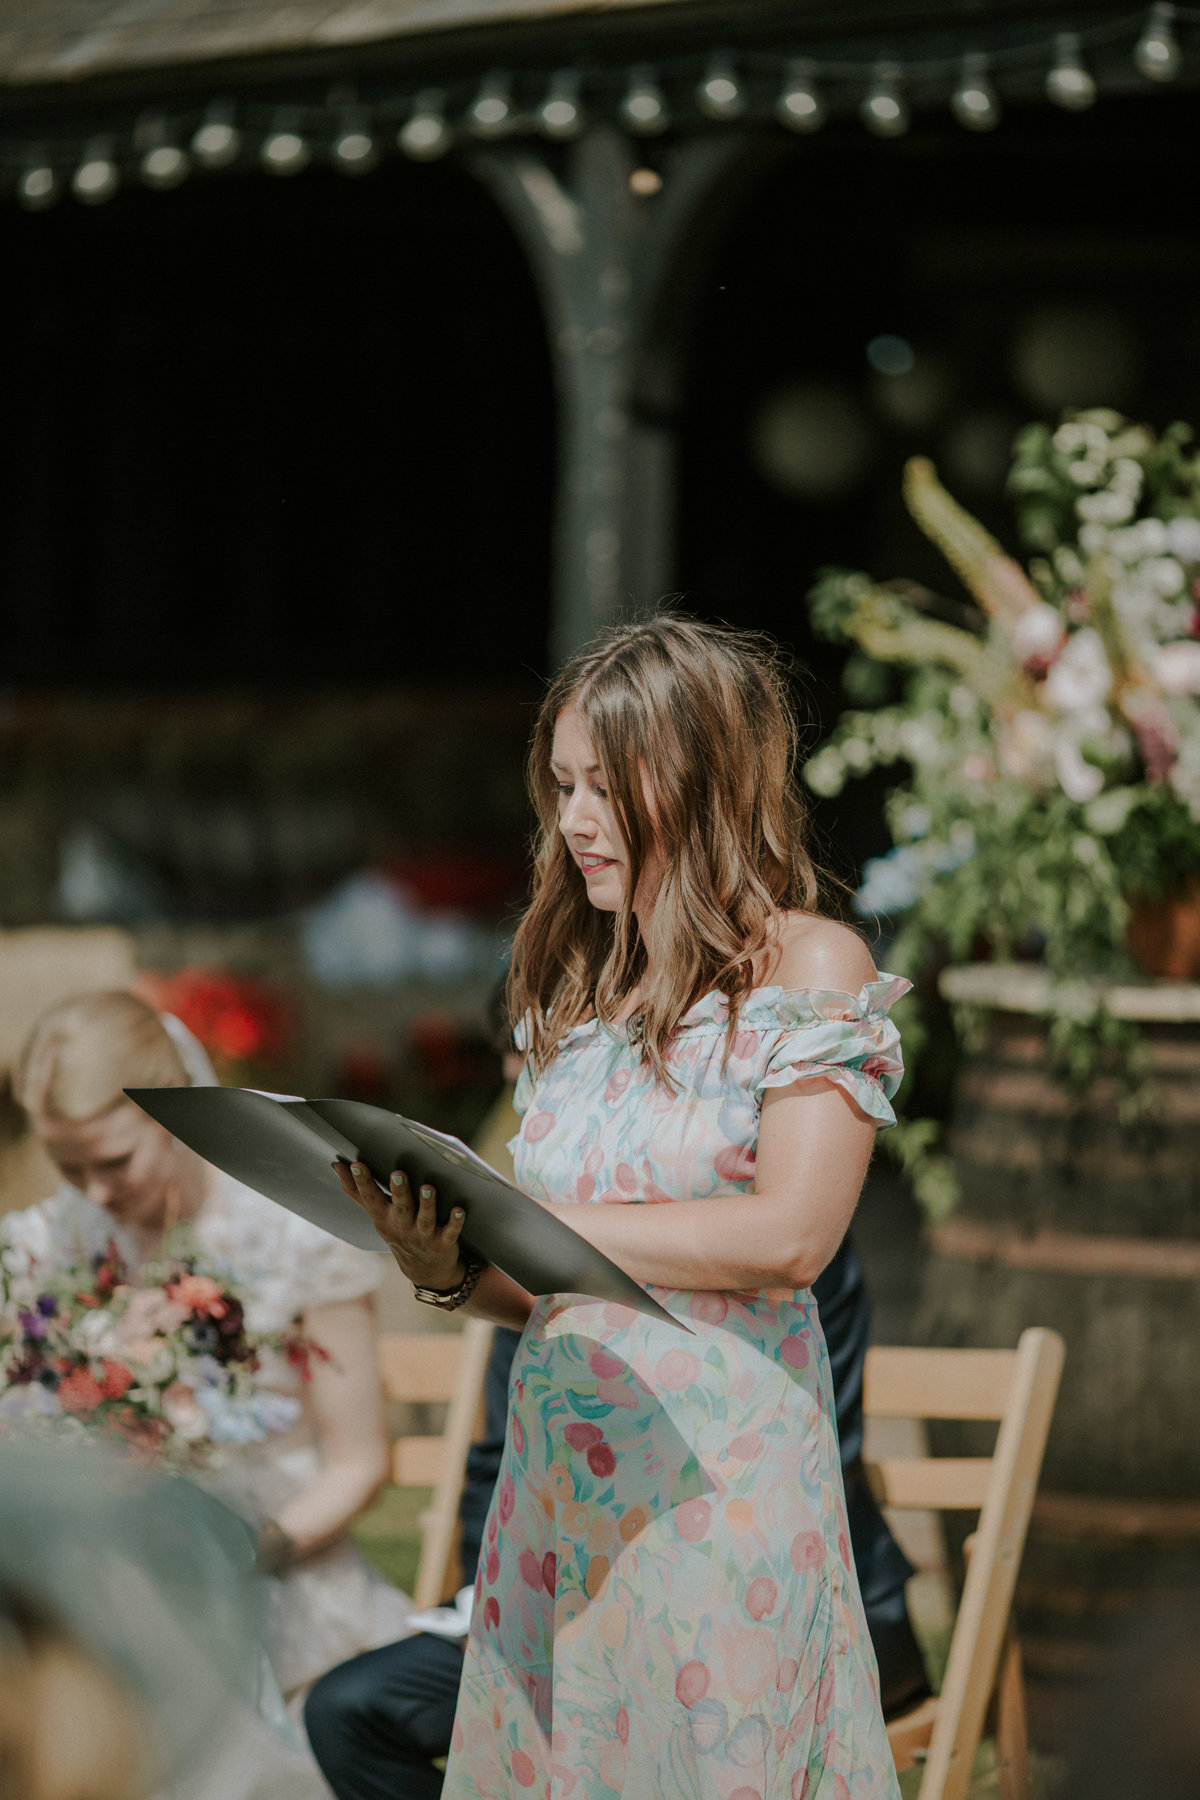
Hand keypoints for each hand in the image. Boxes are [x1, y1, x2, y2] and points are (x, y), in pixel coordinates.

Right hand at [333, 1160, 466, 1290]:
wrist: (425, 1270)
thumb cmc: (399, 1232)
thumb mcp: (377, 1215)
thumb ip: (358, 1192)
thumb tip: (336, 1165)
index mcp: (385, 1218)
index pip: (372, 1199)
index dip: (363, 1182)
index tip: (357, 1164)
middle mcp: (403, 1227)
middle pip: (401, 1208)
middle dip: (399, 1192)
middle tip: (398, 1174)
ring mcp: (423, 1236)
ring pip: (425, 1219)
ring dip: (427, 1204)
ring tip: (428, 1188)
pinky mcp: (444, 1243)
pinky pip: (450, 1232)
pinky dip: (455, 1222)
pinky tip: (459, 1209)